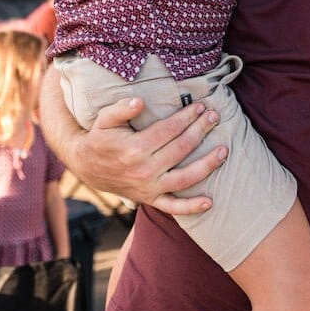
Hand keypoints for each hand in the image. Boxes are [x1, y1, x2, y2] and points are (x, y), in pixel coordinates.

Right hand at [69, 96, 225, 214]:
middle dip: (201, 130)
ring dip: (207, 165)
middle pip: (181, 148)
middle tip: (215, 117)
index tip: (200, 106)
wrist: (85, 166)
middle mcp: (144, 170)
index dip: (187, 116)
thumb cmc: (99, 137)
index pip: (170, 129)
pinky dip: (191, 208)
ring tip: (224, 151)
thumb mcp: (104, 119)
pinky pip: (173, 208)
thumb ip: (121, 109)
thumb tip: (140, 102)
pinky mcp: (149, 199)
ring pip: (185, 178)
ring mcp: (148, 187)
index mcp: (135, 148)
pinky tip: (210, 202)